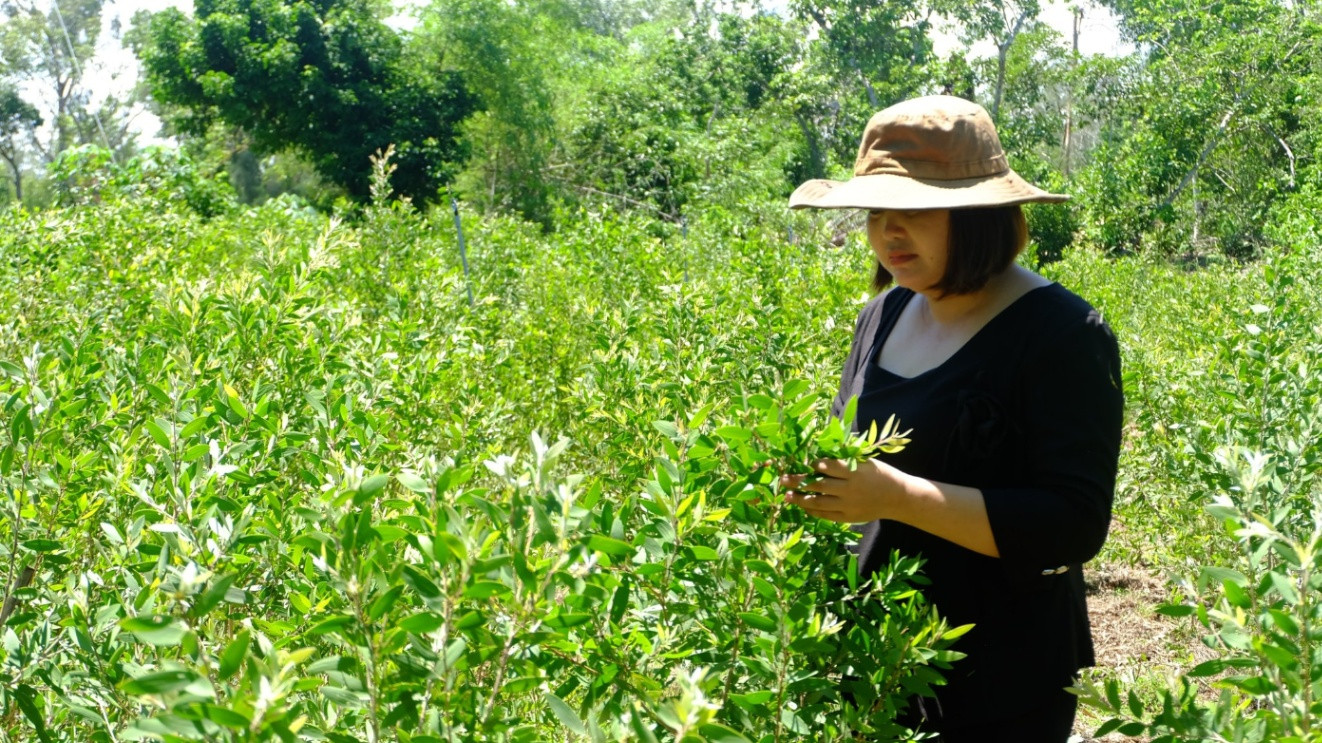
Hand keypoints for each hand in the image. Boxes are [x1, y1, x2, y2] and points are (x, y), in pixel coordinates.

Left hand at [780, 458, 909, 523]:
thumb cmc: (880, 474)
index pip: (828, 467)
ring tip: (787, 495)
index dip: (813, 465)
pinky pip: (826, 515)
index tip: (801, 462)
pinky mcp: (848, 517)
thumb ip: (845, 461)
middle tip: (782, 479)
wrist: (898, 497)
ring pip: (818, 502)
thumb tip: (819, 457)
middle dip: (798, 482)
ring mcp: (848, 504)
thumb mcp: (866, 462)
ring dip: (800, 499)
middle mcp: (849, 488)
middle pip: (818, 485)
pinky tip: (803, 506)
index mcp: (854, 471)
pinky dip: (813, 511)